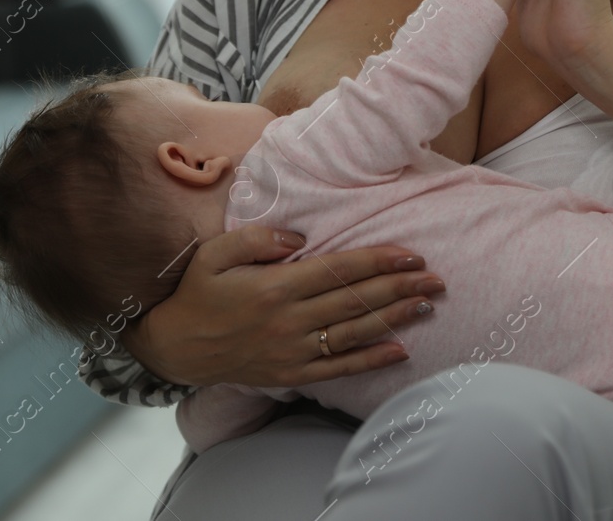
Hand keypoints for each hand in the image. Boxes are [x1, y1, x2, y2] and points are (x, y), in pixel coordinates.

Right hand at [120, 225, 444, 388]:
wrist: (175, 347)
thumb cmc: (198, 293)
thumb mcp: (215, 254)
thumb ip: (257, 240)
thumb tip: (300, 239)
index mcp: (274, 288)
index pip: (338, 271)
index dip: (378, 262)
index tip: (410, 254)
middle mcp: (288, 321)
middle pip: (355, 302)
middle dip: (399, 288)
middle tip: (436, 279)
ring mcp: (292, 351)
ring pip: (354, 334)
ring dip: (394, 319)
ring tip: (427, 306)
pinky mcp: (291, 373)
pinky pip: (338, 368)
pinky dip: (371, 360)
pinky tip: (401, 350)